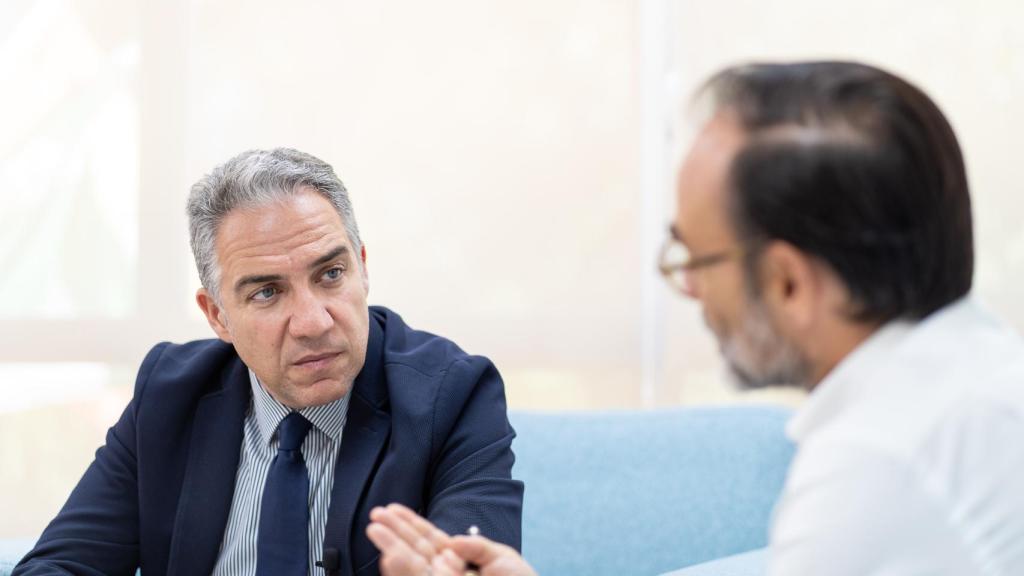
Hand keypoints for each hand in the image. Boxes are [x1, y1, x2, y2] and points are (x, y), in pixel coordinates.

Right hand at [366, 503, 536, 575]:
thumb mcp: (502, 559)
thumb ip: (478, 545)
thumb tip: (452, 541)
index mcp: (458, 563)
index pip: (428, 540)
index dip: (410, 524)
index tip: (391, 510)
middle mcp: (445, 574)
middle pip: (415, 552)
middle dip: (394, 534)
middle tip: (374, 516)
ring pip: (413, 568)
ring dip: (394, 550)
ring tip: (377, 532)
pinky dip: (404, 570)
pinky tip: (391, 557)